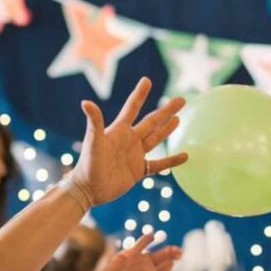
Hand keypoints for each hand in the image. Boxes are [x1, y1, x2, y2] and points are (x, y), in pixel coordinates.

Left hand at [72, 78, 187, 206]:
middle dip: (166, 110)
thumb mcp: (93, 142)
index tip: (147, 80)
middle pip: (151, 122)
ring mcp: (135, 155)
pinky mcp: (138, 171)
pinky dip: (172, 160)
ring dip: (167, 129)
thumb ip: (94, 122)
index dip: (140, 94)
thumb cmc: (89, 165)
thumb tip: (86, 102)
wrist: (89, 190)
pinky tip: (185, 156)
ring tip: (179, 119)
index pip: (132, 107)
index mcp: (119, 131)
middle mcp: (129, 140)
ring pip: (156, 139)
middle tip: (182, 100)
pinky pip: (159, 164)